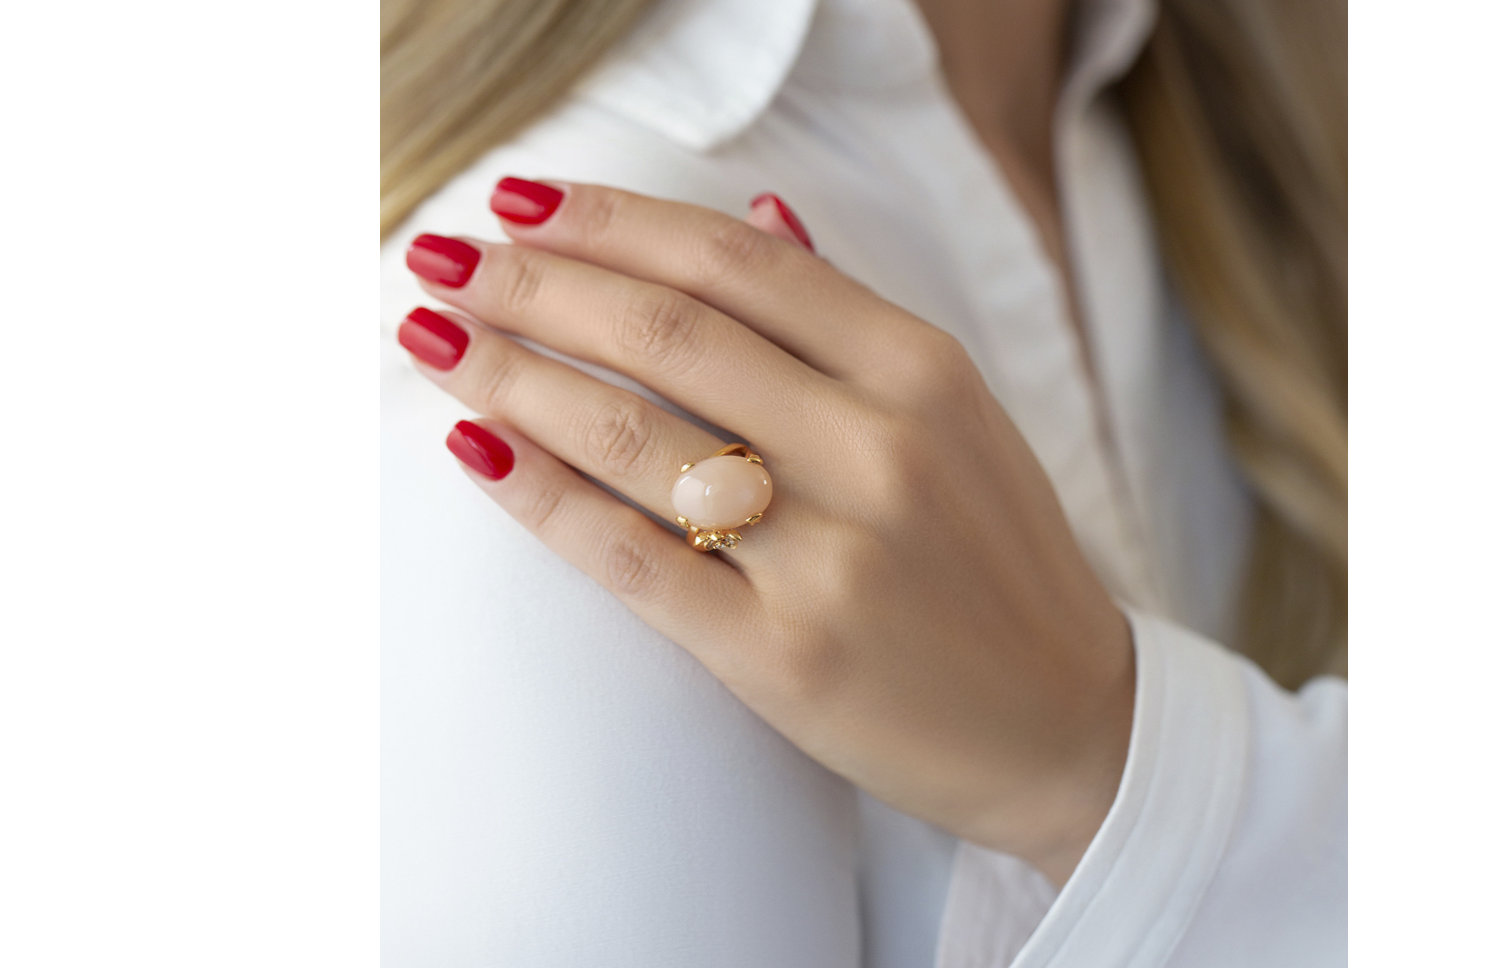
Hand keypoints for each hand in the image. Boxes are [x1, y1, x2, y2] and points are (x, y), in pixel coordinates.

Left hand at [397, 180, 1133, 883]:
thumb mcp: (957, 413)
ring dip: (511, 374)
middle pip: (666, 330)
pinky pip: (630, 558)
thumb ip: (849, 317)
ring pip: (633, 434)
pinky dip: (539, 496)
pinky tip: (474, 449)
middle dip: (533, 284)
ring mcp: (830, 553)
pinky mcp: (782, 654)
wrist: (1068, 724)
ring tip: (432, 338)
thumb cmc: (995, 559)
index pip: (734, 259)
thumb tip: (754, 206)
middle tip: (443, 260)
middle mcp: (877, 445)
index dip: (609, 219)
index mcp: (920, 368)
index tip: (520, 202)